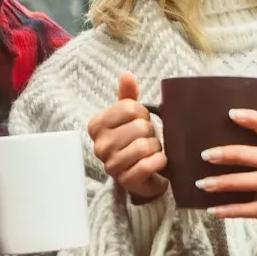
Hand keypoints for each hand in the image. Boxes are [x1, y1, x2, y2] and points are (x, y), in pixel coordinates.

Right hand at [87, 72, 167, 201]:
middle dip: (150, 132)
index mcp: (97, 125)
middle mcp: (100, 146)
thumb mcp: (130, 117)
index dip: (143, 113)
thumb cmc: (134, 141)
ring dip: (156, 147)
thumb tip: (127, 75)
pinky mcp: (126, 180)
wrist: (142, 175)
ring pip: (145, 146)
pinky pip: (148, 164)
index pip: (129, 107)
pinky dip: (159, 161)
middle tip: (147, 139)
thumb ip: (128, 96)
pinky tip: (158, 161)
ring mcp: (111, 165)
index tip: (140, 122)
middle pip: (140, 126)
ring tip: (151, 151)